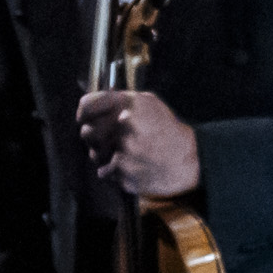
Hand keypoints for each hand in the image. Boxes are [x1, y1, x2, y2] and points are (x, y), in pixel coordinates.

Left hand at [77, 87, 202, 201]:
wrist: (189, 160)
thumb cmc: (169, 131)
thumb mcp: (150, 104)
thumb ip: (122, 101)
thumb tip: (96, 104)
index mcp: (130, 104)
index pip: (87, 105)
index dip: (83, 113)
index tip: (84, 118)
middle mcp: (125, 125)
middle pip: (87, 132)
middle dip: (95, 138)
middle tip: (110, 140)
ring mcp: (124, 149)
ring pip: (94, 154)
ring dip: (104, 156)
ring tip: (127, 154)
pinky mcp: (124, 171)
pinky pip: (104, 172)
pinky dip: (115, 172)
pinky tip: (133, 166)